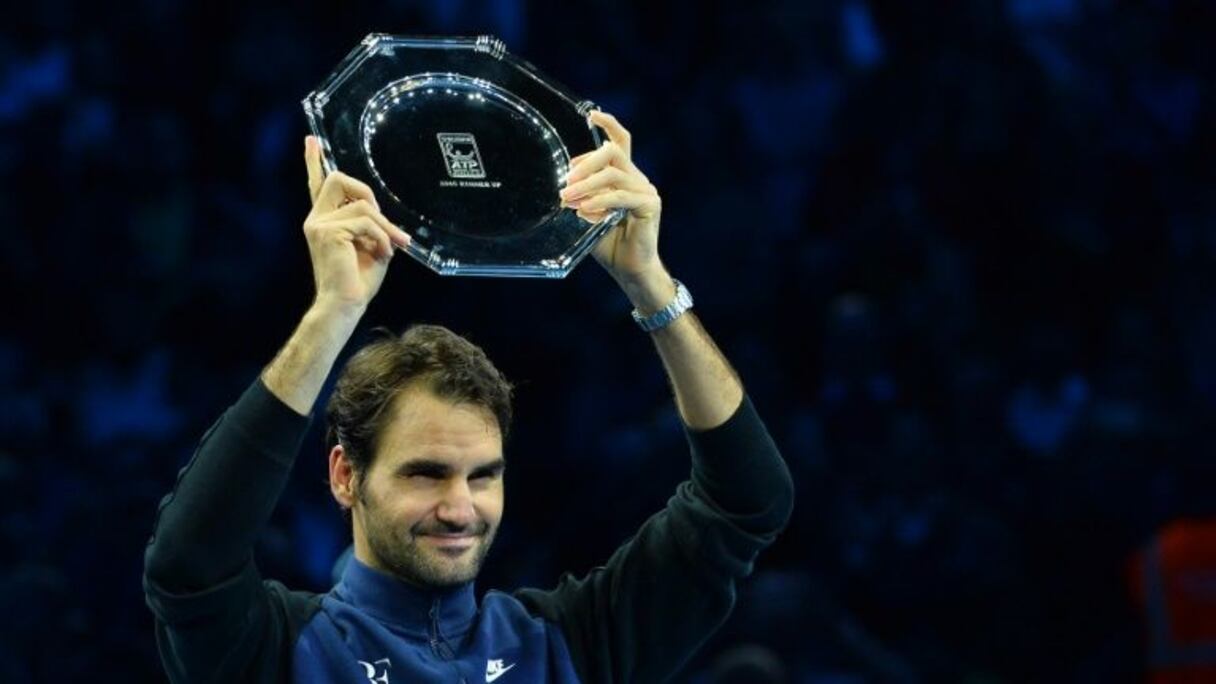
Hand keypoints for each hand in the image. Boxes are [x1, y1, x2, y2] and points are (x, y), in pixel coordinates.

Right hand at [303, 136, 409, 311]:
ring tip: (391, 247)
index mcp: (324, 221)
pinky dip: (382, 237)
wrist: (345, 304)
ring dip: (384, 226)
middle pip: (339, 179)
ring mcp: (318, 224)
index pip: (317, 185)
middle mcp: (316, 219)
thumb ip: (372, 224)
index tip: (310, 140)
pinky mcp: (328, 232)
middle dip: (367, 193)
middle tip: (383, 222)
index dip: (314, 161)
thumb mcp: (371, 245)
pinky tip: (384, 254)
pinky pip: (366, 222)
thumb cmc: (358, 281)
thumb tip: (381, 214)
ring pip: (361, 205)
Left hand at [560, 111, 663, 283]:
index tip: (591, 116)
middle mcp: (638, 179)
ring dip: (586, 185)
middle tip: (566, 182)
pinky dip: (600, 201)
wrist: (630, 269)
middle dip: (586, 162)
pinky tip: (585, 211)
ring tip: (567, 200)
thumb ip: (582, 198)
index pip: (621, 142)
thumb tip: (565, 189)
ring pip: (614, 174)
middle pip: (614, 153)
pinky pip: (621, 196)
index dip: (608, 125)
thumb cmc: (609, 244)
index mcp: (626, 177)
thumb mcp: (589, 215)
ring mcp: (646, 191)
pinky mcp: (650, 205)